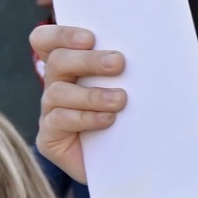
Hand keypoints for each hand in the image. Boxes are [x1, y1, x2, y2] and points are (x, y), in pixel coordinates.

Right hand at [33, 26, 124, 181]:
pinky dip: (85, 118)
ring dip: (91, 94)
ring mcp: (50, 111)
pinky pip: (59, 121)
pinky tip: (108, 119)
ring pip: (57, 91)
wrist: (130, 163)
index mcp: (69, 66)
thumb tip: (151, 46)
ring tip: (120, 99)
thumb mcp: (133, 88)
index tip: (90, 37)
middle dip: (88, 60)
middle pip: (57, 61)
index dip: (61, 34)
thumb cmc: (133, 117)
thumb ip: (129, 67)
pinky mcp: (49, 138)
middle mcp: (56, 85)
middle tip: (118, 62)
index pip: (46, 40)